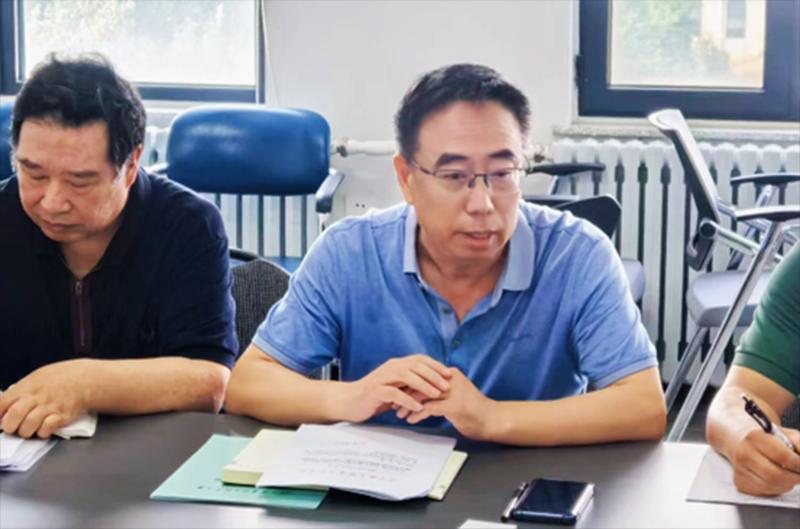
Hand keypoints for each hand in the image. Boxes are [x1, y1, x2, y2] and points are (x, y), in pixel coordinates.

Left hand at [0, 360, 89, 437]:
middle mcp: (37, 397)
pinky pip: (46, 430)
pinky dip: (41, 432)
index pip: (2, 403)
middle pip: (14, 416)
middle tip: (12, 427)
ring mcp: (50, 407)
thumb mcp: (33, 380)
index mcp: (26, 388)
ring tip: (27, 429)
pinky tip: (42, 428)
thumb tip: (1, 409)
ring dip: (24, 431)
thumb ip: (18, 393)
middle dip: (8, 426)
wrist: (82, 380)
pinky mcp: (62, 416)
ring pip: (28, 426)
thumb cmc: (54, 381)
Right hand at [337, 355, 451, 422]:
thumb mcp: (394, 386)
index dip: (435, 365)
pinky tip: (418, 407)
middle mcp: (390, 368)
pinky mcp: (375, 391)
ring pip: (406, 376)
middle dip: (433, 375)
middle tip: (447, 385)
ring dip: (423, 385)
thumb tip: (432, 383)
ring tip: (436, 394)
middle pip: (415, 366)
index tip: (449, 373)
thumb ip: (409, 383)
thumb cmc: (374, 396)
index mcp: (396, 365)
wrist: (349, 401)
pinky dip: (408, 399)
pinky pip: (394, 393)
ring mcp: (382, 378)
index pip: (419, 359)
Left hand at [401, 367, 495, 439]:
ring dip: (408, 406)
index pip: (424, 375)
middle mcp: (451, 380)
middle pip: (421, 384)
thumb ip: (441, 390)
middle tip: (393, 404)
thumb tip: (421, 392)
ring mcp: (454, 392)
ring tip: (400, 414)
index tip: (396, 393)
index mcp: (451, 374)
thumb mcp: (456, 394)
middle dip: (404, 395)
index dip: (408, 384)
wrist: (492, 420)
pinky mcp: (454, 406)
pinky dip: (417, 414)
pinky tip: (412, 420)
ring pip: (423, 396)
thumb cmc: (473, 410)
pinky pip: (429, 408)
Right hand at [729, 427, 799, 495]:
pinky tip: (778, 480)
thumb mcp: (786, 435)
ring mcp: (740, 469)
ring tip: (789, 475)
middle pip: (776, 475)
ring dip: (787, 483)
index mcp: (755, 438)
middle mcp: (744, 453)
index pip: (781, 455)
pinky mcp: (741, 483)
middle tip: (799, 474)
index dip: (798, 464)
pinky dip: (777, 488)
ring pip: (772, 485)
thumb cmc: (769, 441)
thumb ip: (798, 443)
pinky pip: (765, 492)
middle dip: (794, 477)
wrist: (746, 445)